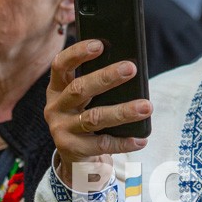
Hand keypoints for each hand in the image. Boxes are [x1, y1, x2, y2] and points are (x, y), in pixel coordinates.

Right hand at [45, 40, 151, 185]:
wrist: (74, 156)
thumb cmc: (85, 116)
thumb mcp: (84, 99)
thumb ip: (97, 84)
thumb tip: (129, 67)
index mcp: (56, 88)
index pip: (60, 65)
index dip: (78, 53)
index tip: (100, 44)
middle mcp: (55, 107)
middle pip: (79, 89)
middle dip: (106, 77)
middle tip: (131, 68)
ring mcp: (61, 129)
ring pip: (94, 117)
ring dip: (122, 111)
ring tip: (146, 106)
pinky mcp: (72, 149)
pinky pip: (102, 144)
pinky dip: (124, 141)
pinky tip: (141, 138)